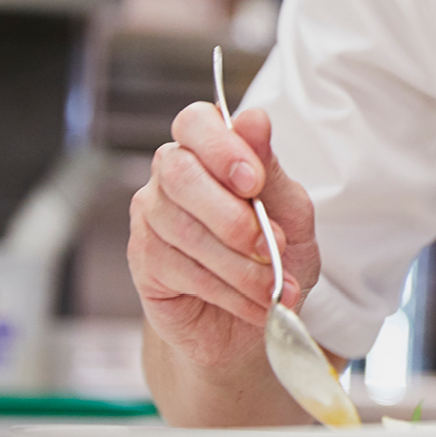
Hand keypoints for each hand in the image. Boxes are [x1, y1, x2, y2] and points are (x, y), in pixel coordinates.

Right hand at [128, 103, 318, 369]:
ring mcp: (151, 218)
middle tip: (271, 244)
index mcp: (209, 149)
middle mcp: (171, 175)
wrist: (255, 316)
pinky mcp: (143, 262)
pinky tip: (254, 302)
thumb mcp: (291, 210)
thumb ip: (271, 168)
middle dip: (231, 215)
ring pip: (185, 230)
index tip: (255, 182)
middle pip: (180, 173)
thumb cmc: (274, 253)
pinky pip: (182, 270)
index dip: (222, 148)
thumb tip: (254, 120)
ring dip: (240, 265)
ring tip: (274, 286)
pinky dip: (229, 290)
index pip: (195, 122)